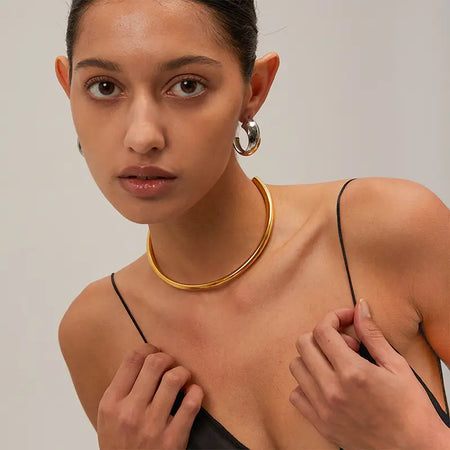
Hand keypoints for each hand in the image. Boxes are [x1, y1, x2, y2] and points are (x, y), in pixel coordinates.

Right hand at [97, 343, 203, 449]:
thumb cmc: (120, 446)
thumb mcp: (109, 418)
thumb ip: (122, 389)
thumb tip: (145, 358)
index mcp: (111, 403)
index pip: (133, 358)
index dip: (148, 348)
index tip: (155, 352)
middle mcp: (130, 412)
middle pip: (155, 363)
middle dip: (168, 358)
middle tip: (171, 365)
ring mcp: (152, 426)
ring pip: (174, 378)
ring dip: (183, 373)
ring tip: (183, 379)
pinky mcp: (173, 440)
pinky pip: (192, 402)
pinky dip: (196, 392)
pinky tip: (193, 394)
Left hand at [289, 300, 448, 449]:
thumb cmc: (411, 409)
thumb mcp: (396, 365)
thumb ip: (372, 334)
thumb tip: (359, 308)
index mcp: (352, 371)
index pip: (322, 330)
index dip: (333, 317)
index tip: (345, 319)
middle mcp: (332, 389)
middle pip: (304, 344)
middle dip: (321, 335)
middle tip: (343, 343)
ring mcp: (323, 408)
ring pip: (296, 367)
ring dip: (312, 358)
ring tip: (335, 363)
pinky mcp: (321, 424)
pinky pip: (296, 395)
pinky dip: (305, 384)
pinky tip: (325, 383)